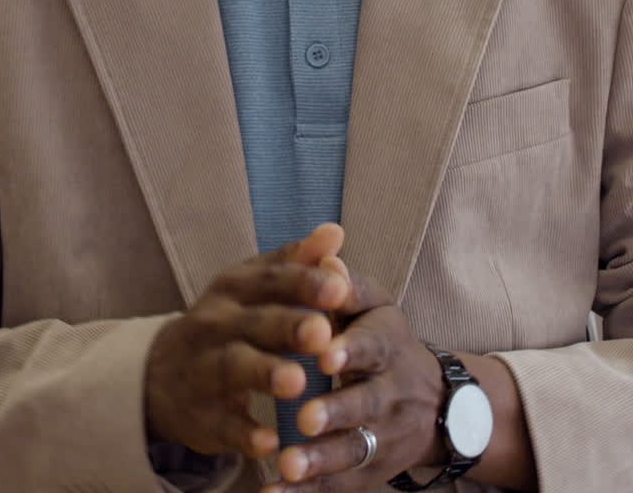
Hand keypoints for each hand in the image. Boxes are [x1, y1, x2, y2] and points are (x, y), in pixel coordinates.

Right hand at [144, 223, 349, 459]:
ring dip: (266, 374)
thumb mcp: (255, 286)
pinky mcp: (202, 414)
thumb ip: (296, 262)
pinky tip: (271, 442)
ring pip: (235, 367)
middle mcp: (216, 321)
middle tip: (323, 332)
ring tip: (299, 382)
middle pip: (255, 322)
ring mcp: (204, 367)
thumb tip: (335, 232)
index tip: (340, 286)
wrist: (164, 373)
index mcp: (235, 286)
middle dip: (289, 326)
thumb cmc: (229, 320)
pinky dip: (245, 433)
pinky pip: (224, 424)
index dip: (304, 282)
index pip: (271, 279)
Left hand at [271, 265, 445, 492]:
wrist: (438, 404)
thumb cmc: (385, 341)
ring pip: (354, 450)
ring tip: (287, 466)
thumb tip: (325, 256)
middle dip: (337, 412)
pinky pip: (340, 486)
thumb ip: (347, 285)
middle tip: (304, 419)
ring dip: (321, 461)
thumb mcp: (375, 306)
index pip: (372, 346)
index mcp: (387, 345)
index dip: (350, 351)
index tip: (323, 356)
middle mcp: (391, 393)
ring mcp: (384, 436)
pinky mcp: (370, 471)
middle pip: (366, 404)